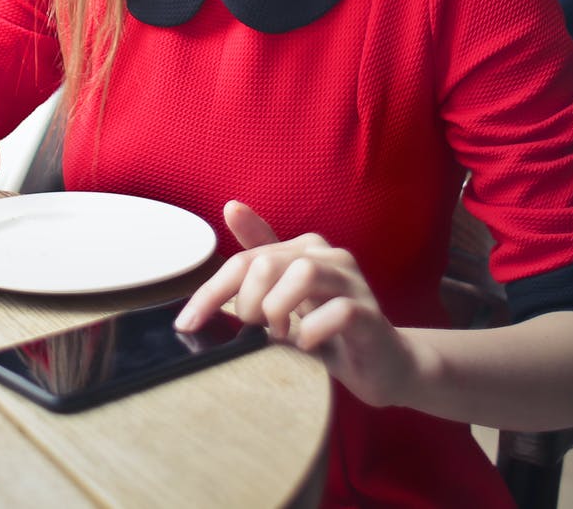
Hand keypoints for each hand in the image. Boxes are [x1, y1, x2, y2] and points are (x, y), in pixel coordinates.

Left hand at [175, 202, 419, 408]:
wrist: (386, 365)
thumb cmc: (331, 329)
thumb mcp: (287, 294)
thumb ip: (260, 255)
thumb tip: (230, 207)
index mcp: (303, 249)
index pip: (244, 260)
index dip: (209, 292)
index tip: (186, 324)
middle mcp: (329, 256)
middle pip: (265, 263)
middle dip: (245, 302)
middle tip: (252, 330)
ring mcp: (353, 283)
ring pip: (303, 273)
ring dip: (276, 309)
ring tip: (277, 334)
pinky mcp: (370, 316)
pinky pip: (340, 312)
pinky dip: (313, 332)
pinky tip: (307, 346)